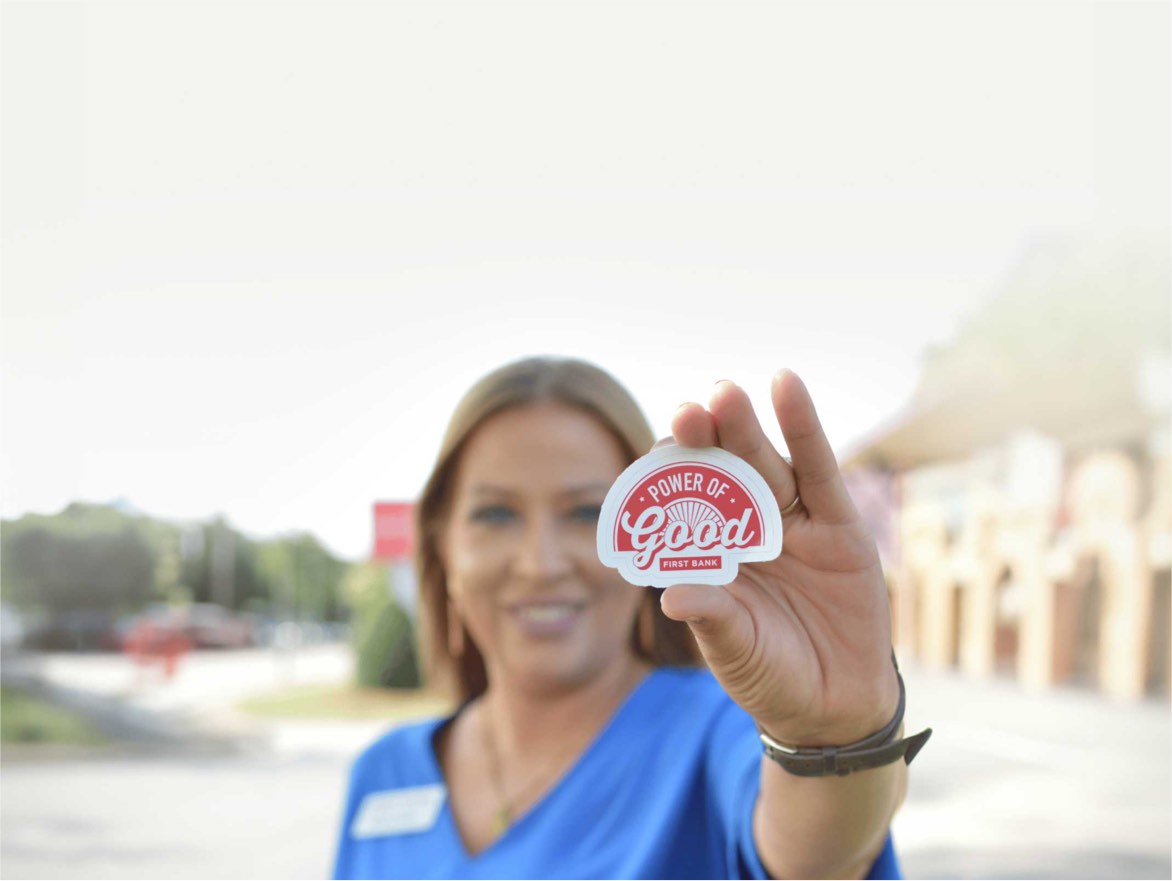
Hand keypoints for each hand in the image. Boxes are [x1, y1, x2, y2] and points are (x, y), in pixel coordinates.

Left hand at [659, 370, 899, 746]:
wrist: (836, 707)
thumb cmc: (771, 676)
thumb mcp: (736, 652)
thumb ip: (713, 618)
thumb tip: (671, 594)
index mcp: (710, 555)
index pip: (681, 505)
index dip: (667, 477)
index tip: (652, 453)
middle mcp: (745, 530)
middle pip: (721, 473)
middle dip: (704, 440)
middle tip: (687, 411)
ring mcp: (791, 523)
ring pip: (764, 464)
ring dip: (745, 427)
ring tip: (725, 393)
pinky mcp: (837, 525)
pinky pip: (819, 470)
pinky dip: (804, 427)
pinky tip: (787, 385)